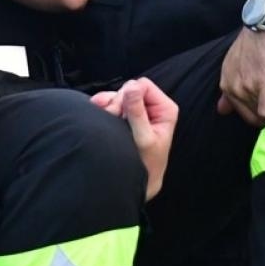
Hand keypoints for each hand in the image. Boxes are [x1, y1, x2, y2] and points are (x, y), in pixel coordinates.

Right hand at [91, 78, 178, 199]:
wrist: (139, 180)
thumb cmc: (146, 163)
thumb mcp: (143, 138)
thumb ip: (138, 113)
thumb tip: (132, 87)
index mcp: (165, 108)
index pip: (143, 85)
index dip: (129, 96)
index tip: (120, 113)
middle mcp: (154, 106)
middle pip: (129, 88)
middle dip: (117, 102)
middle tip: (112, 119)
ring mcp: (140, 109)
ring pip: (119, 94)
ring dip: (109, 106)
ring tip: (107, 120)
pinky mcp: (128, 115)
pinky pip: (112, 101)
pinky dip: (104, 106)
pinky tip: (100, 114)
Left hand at [216, 27, 264, 124]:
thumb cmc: (255, 42)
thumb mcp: (233, 64)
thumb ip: (228, 87)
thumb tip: (222, 110)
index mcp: (226, 84)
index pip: (238, 111)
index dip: (252, 110)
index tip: (262, 104)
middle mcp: (234, 89)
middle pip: (249, 116)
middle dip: (261, 114)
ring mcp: (249, 89)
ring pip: (259, 115)